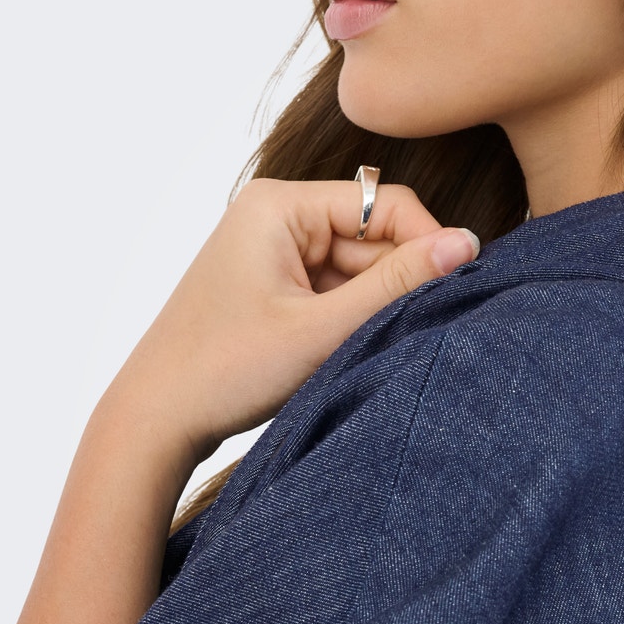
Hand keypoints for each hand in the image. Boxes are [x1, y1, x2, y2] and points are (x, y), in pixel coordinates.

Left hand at [108, 177, 479, 466]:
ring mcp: (274, 250)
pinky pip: (336, 291)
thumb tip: (468, 243)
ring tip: (359, 352)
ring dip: (373, 308)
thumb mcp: (324, 329)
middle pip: (375, 237)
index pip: (387, 204)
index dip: (430, 244)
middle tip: (408, 335)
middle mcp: (276, 215)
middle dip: (397, 284)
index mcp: (280, 204)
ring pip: (359, 269)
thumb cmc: (225, 371)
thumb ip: (398, 284)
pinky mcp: (275, 284)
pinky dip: (350, 321)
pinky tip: (342, 355)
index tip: (460, 290)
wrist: (155, 420)